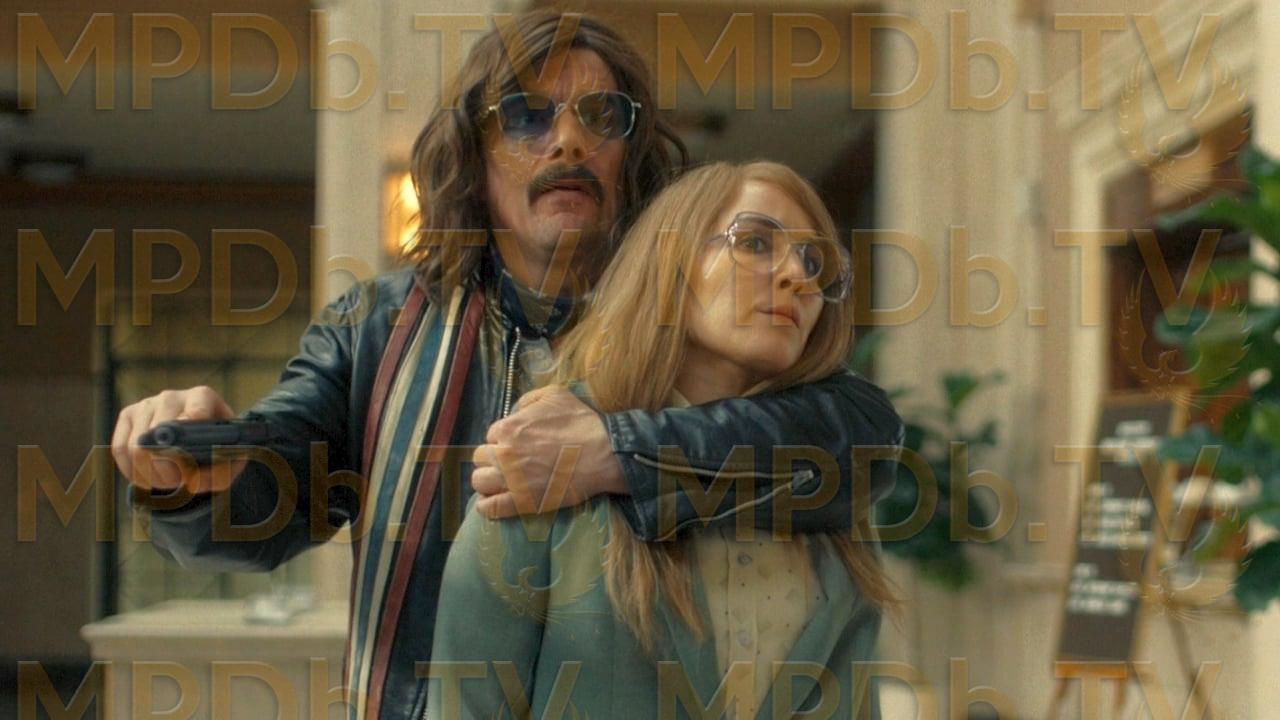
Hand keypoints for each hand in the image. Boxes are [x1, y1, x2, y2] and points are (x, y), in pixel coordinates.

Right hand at [111, 385, 247, 497]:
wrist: (198, 438)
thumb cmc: (217, 448)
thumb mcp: (230, 460)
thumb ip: (220, 472)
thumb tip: (193, 480)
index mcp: (203, 398)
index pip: (196, 413)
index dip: (190, 440)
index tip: (190, 460)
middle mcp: (172, 396)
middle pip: (159, 438)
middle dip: (169, 471)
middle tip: (180, 482)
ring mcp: (146, 403)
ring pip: (136, 447)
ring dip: (151, 475)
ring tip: (168, 482)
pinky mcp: (127, 415)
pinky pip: (119, 449)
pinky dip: (133, 471)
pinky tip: (149, 477)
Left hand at [470, 385, 626, 518]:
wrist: (603, 454)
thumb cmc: (581, 423)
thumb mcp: (555, 394)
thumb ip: (529, 399)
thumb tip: (517, 409)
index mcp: (509, 428)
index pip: (492, 434)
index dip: (504, 438)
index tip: (517, 443)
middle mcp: (504, 454)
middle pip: (480, 457)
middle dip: (492, 457)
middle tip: (510, 461)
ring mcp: (511, 480)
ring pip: (479, 482)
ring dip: (487, 480)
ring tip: (500, 480)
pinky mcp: (521, 502)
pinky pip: (489, 508)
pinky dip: (485, 506)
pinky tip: (490, 502)